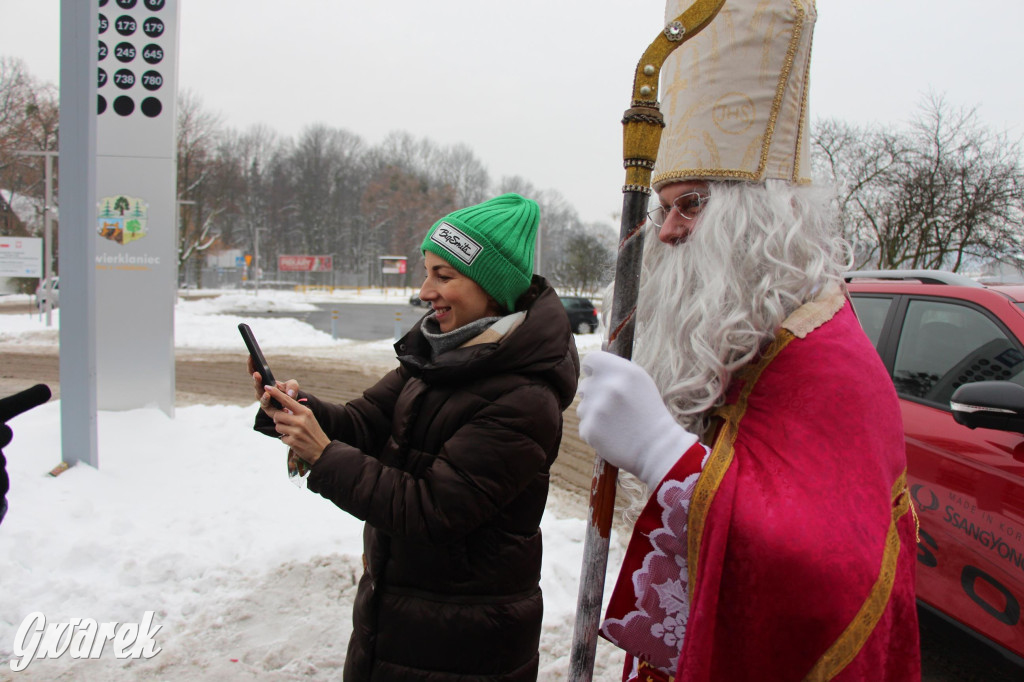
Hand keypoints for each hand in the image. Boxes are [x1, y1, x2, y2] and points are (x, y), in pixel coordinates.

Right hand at [247, 356, 298, 416]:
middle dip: (256, 378)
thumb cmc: (289, 394)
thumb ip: (292, 386)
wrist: (292, 407)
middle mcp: (261, 390)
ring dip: (260, 389)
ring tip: (262, 384)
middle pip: (255, 383)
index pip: (254, 372)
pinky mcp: (267, 408)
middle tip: (257, 373)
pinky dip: (266, 399)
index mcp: (264, 382)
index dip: (251, 364)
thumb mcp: (293, 386)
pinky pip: (265, 404)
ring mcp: (263, 400)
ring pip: (259, 394)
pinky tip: (267, 394)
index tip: (251, 356)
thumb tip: (290, 393)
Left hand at [263, 385, 330, 465]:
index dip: (276, 393)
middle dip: (278, 420)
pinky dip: (286, 439)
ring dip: (282, 430)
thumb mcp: (309, 418)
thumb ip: (297, 411)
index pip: (287, 400)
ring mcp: (296, 431)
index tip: (267, 387)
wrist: (322, 450)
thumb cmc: (314, 432)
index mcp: (305, 412)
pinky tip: (295, 441)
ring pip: (277, 427)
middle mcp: (300, 420)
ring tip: (293, 433)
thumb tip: (281, 407)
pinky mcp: (293, 442)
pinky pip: (281, 438)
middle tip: (286, 423)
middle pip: (277, 415)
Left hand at [576, 350, 698, 488]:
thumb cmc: (649, 412)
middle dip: (595, 395)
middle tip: (615, 408)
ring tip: (616, 422)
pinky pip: (583, 425)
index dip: (593, 370)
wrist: (658, 448)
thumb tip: (590, 368)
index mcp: (622, 371)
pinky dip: (594, 431)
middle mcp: (608, 386)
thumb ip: (616, 370)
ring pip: (582, 407)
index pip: (591, 359)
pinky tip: (612, 435)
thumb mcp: (640, 381)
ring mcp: (597, 408)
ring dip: (593, 414)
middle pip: (585, 385)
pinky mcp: (590, 429)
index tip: (600, 379)